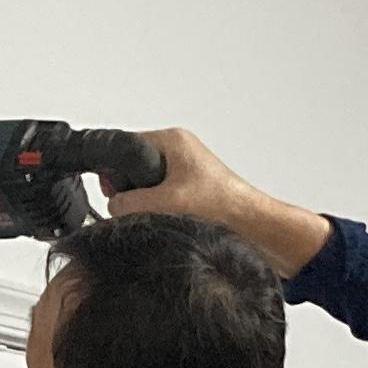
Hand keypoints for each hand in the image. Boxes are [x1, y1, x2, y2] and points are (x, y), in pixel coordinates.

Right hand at [103, 127, 328, 276]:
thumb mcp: (162, 204)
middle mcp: (179, 151)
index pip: (125, 146)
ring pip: (146, 186)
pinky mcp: (191, 190)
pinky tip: (172, 221)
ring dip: (149, 203)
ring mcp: (186, 170)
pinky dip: (161, 211)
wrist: (253, 227)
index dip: (116, 171)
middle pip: (133, 168)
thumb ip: (128, 203)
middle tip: (144, 206)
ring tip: (166, 215)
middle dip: (132, 190)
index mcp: (172, 141)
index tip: (115, 189)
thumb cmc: (224, 208)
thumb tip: (115, 207)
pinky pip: (161, 198)